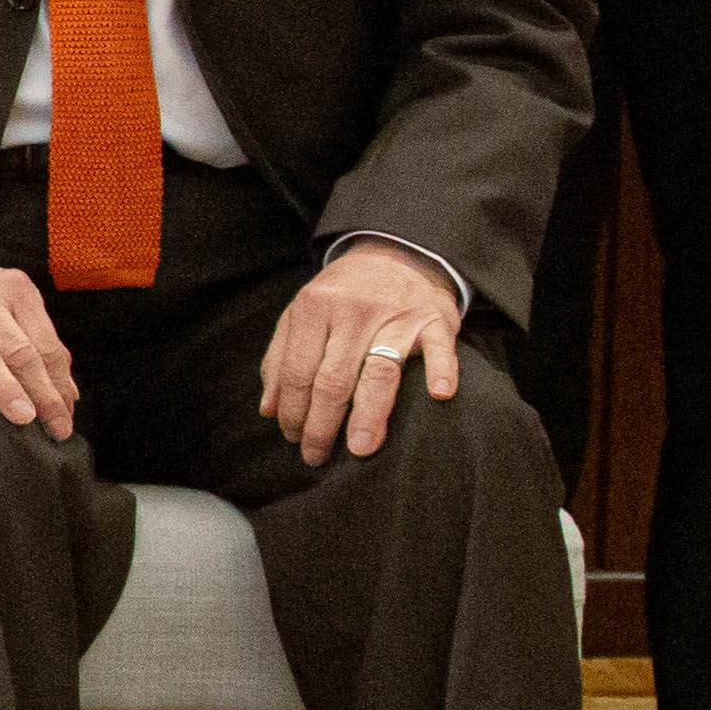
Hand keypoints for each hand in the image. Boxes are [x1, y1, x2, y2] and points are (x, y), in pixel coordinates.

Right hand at [0, 236, 80, 436]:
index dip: (61, 384)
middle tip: (57, 428)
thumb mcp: (5, 306)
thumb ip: (36, 343)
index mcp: (15, 291)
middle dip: (42, 392)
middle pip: (19, 350)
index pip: (46, 344)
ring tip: (22, 416)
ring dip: (3, 384)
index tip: (67, 418)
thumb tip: (69, 393)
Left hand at [261, 239, 463, 467]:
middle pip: (333, 378)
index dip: (292, 409)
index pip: (297, 369)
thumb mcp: (303, 314)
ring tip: (359, 449)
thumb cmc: (343, 295)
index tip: (291, 437)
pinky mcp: (435, 319)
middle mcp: (353, 311)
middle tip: (315, 455)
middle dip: (320, 423)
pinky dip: (441, 370)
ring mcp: (396, 316)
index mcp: (314, 308)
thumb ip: (281, 357)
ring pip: (378, 371)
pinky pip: (440, 347)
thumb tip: (269, 410)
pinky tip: (439, 395)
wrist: (395, 254)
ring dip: (368, 414)